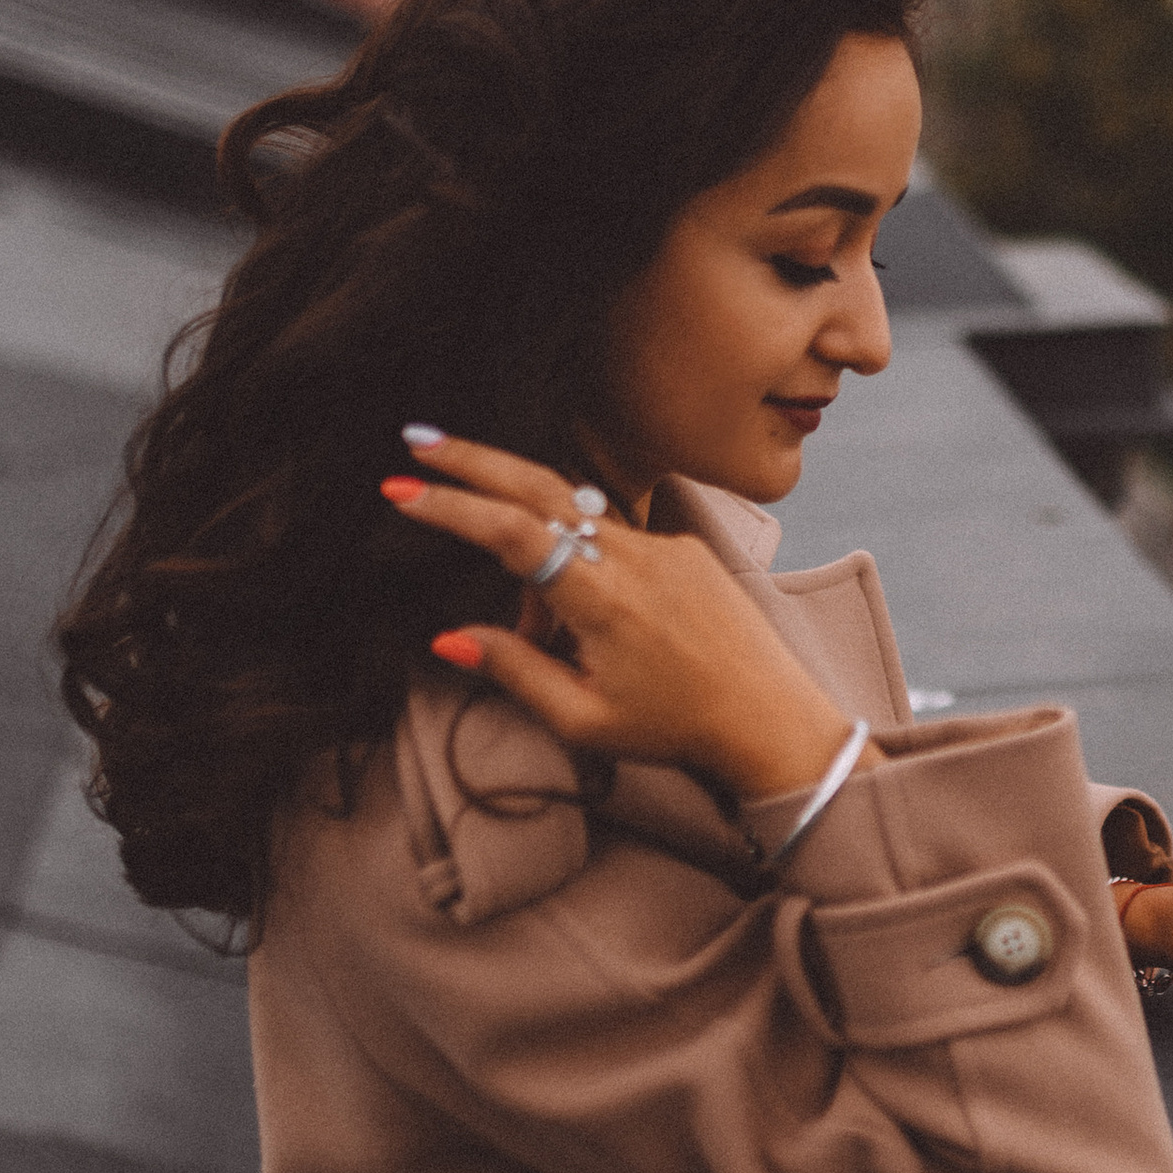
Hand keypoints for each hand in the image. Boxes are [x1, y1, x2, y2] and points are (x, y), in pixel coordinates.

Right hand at [380, 432, 866, 798]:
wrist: (770, 718)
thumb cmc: (677, 729)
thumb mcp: (584, 719)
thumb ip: (514, 670)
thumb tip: (449, 638)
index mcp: (604, 600)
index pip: (513, 534)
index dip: (453, 507)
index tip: (402, 489)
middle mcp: (635, 558)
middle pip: (539, 488)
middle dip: (473, 463)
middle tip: (417, 443)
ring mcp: (664, 546)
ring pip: (575, 529)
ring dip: (539, 564)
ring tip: (547, 640)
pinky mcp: (684, 549)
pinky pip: (614, 543)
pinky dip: (584, 573)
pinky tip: (595, 631)